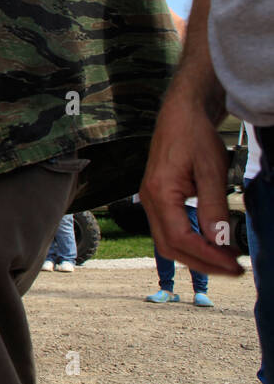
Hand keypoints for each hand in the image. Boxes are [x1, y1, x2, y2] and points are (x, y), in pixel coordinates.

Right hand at [139, 91, 242, 275]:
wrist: (180, 114)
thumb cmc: (194, 135)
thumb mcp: (212, 170)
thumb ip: (214, 207)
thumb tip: (220, 242)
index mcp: (160, 192)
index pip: (180, 238)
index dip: (208, 256)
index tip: (234, 265)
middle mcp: (149, 199)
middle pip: (169, 247)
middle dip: (201, 263)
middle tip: (233, 269)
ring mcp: (151, 200)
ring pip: (167, 242)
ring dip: (196, 256)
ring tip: (225, 260)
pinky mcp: (158, 199)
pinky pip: (169, 230)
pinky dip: (190, 243)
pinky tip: (210, 243)